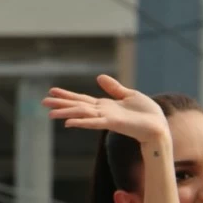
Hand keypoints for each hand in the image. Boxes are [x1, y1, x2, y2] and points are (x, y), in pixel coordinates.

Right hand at [42, 74, 168, 143]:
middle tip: (43, 102)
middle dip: (61, 104)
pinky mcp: (113, 123)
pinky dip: (81, 122)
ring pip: (82, 114)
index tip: (52, 91)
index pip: (82, 100)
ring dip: (66, 113)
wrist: (158, 126)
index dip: (67, 95)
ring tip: (49, 113)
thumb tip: (99, 77)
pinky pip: (94, 122)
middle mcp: (102, 112)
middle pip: (77, 106)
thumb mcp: (129, 94)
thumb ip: (114, 88)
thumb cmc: (147, 113)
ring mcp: (106, 118)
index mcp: (105, 106)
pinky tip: (68, 123)